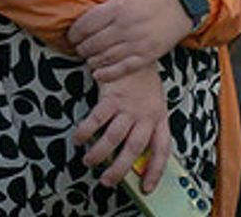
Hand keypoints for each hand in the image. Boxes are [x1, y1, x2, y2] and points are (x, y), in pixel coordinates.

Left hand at [70, 0, 194, 82]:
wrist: (184, 4)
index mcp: (119, 7)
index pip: (85, 26)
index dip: (73, 33)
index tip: (72, 35)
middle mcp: (126, 27)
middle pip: (91, 45)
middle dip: (81, 48)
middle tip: (80, 46)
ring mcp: (137, 43)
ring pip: (104, 58)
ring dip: (91, 60)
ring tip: (90, 56)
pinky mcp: (146, 55)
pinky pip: (121, 69)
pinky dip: (106, 74)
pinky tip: (98, 72)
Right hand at [73, 65, 170, 189]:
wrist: (136, 52)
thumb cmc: (144, 83)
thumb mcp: (153, 104)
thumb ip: (146, 126)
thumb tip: (131, 155)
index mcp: (159, 118)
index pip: (162, 148)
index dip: (155, 169)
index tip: (147, 187)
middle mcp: (146, 114)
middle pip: (135, 147)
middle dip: (120, 168)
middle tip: (107, 181)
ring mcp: (130, 106)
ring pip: (114, 137)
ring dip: (100, 153)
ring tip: (89, 161)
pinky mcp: (113, 96)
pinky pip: (97, 118)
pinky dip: (86, 131)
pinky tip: (78, 138)